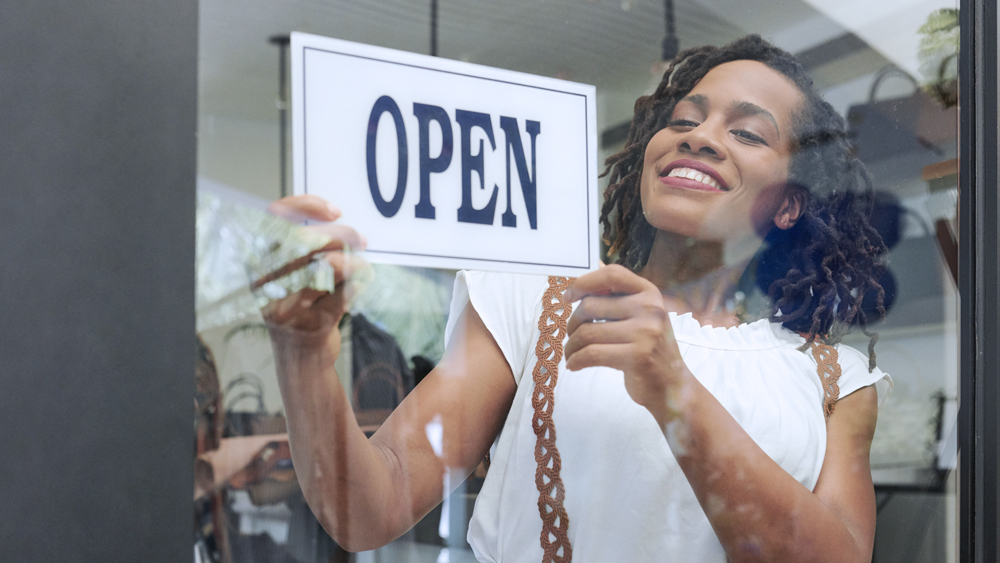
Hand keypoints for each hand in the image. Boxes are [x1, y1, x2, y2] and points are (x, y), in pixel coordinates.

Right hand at [261, 195, 366, 345]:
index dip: (307, 205)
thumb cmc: (297, 308)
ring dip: (355, 263)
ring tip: (362, 266)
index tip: (335, 212)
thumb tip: (338, 221)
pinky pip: (344, 293)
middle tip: (361, 239)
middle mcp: (266, 282)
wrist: (299, 359)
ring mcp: (287, 305)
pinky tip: (358, 286)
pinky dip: (357, 286)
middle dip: (342, 235)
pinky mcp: (311, 325)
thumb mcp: (289, 274)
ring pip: (330, 266)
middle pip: (308, 240)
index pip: (275, 218)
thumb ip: (304, 247)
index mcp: (258, 263)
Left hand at [563, 264, 689, 423]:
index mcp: (649, 293)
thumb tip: (577, 288)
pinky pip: (591, 354)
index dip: (583, 283)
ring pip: (587, 332)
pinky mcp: (637, 357)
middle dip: (573, 324)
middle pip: (590, 306)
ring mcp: (646, 332)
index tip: (568, 297)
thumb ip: (616, 301)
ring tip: (572, 354)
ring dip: (572, 345)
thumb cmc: (648, 349)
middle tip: (572, 337)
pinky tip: (574, 365)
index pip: (611, 275)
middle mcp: (650, 308)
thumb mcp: (640, 317)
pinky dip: (576, 360)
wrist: (672, 385)